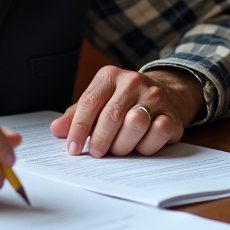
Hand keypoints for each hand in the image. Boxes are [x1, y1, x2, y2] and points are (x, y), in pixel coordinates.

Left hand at [49, 66, 204, 157]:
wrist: (167, 93)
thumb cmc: (125, 101)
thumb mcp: (99, 101)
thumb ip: (76, 115)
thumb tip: (57, 130)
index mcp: (110, 76)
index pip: (89, 102)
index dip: (78, 129)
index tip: (72, 149)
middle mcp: (133, 82)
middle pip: (110, 116)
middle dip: (100, 141)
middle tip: (96, 153)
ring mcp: (155, 97)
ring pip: (134, 125)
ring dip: (123, 144)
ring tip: (119, 148)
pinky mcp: (172, 115)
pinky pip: (156, 134)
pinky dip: (145, 146)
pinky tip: (140, 145)